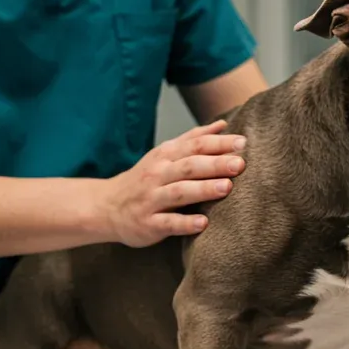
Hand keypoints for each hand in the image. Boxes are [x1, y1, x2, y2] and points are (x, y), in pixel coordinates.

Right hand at [102, 120, 245, 246]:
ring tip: (226, 187)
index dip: (218, 143)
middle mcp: (157, 175)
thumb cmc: (145, 180)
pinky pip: (167, 223)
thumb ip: (193, 139)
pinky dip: (185, 223)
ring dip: (203, 189)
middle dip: (215, 164)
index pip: (194, 145)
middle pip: (189, 166)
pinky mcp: (148, 223)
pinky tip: (203, 223)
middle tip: (240, 164)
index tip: (243, 143)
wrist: (106, 207)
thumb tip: (222, 124)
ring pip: (179, 192)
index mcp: (165, 156)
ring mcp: (151, 200)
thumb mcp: (164, 155)